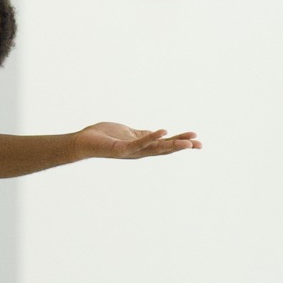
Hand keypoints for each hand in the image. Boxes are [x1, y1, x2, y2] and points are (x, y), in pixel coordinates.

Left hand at [72, 121, 199, 160]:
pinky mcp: (122, 148)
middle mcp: (139, 151)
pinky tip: (162, 131)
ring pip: (156, 148)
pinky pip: (139, 142)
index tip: (197, 140)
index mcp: (142, 146)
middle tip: (199, 145)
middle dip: (182, 146)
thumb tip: (158, 134)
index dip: (181, 142)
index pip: (165, 144)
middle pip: (165, 149)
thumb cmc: (104, 137)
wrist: (83, 142)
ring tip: (187, 142)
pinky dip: (151, 137)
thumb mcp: (129, 134)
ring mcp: (131, 151)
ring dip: (172, 145)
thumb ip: (143, 135)